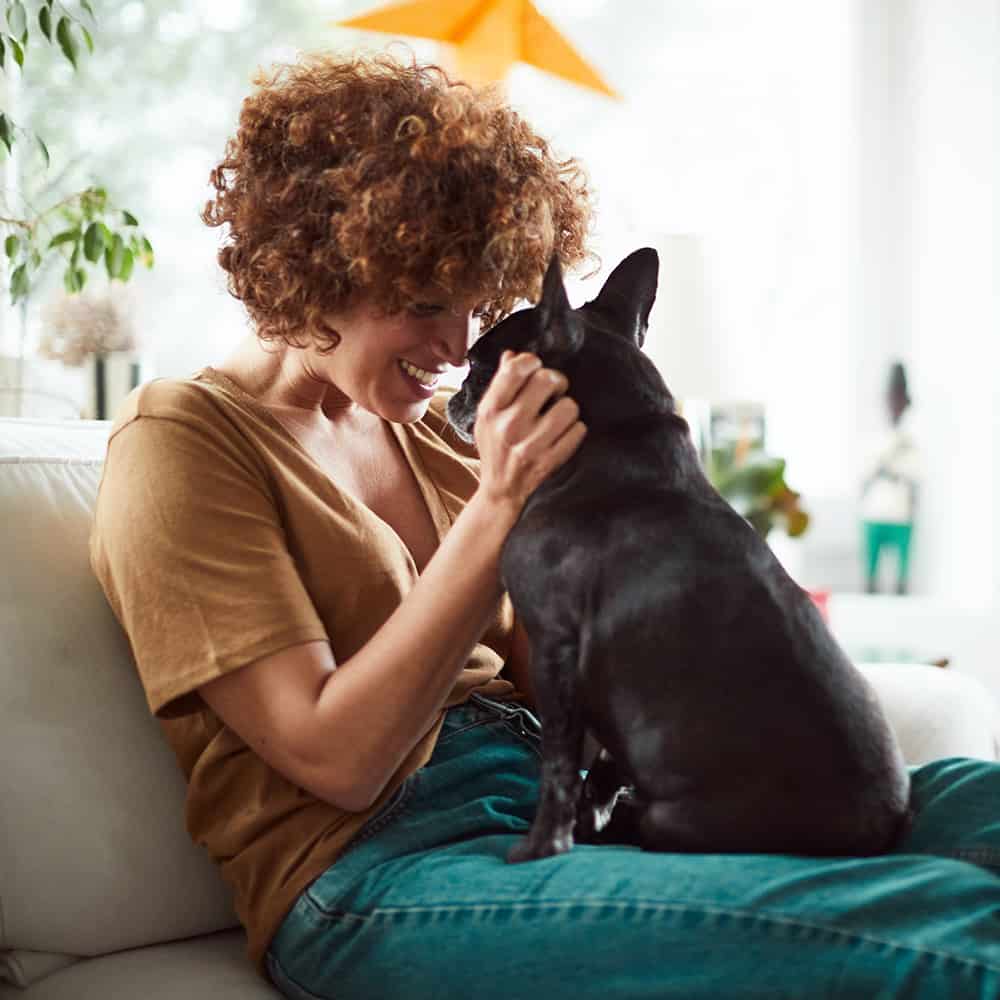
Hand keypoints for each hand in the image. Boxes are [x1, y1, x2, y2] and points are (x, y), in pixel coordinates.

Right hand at [472, 351, 586, 516]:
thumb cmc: (495, 446)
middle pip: (547, 380)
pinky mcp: (549, 462)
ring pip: (569, 406)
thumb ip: (500, 385)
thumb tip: (512, 355)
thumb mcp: (487, 415)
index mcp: (491, 410)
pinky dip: (575, 429)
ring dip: (567, 408)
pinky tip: (564, 434)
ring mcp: (530, 446)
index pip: (516, 370)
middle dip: (556, 381)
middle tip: (554, 390)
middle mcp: (509, 427)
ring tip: (558, 415)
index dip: (532, 362)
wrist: (500, 490)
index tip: (535, 368)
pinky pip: (578, 431)